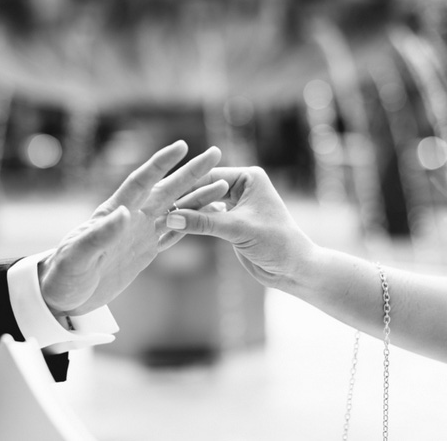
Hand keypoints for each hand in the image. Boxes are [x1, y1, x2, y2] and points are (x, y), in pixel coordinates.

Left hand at [39, 141, 227, 315]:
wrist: (62, 296)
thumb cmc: (62, 275)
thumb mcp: (78, 256)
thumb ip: (99, 235)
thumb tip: (123, 212)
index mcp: (113, 213)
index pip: (141, 182)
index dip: (160, 163)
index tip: (181, 146)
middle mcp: (131, 218)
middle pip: (166, 189)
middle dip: (191, 172)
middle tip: (215, 153)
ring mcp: (140, 234)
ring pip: (176, 210)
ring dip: (198, 196)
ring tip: (223, 185)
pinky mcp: (144, 251)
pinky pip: (174, 233)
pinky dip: (192, 223)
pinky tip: (208, 216)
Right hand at [165, 167, 314, 288]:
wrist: (293, 269)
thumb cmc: (276, 243)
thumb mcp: (237, 230)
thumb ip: (203, 223)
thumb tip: (170, 218)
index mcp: (248, 177)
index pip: (209, 176)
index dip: (184, 187)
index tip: (159, 194)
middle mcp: (240, 187)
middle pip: (202, 190)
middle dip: (180, 202)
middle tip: (153, 209)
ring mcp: (234, 205)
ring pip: (201, 207)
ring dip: (183, 216)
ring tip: (157, 222)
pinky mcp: (229, 223)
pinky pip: (204, 221)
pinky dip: (190, 228)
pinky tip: (169, 233)